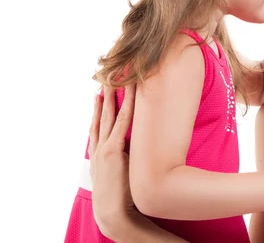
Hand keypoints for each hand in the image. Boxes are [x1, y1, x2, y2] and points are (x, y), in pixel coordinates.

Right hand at [88, 85, 135, 238]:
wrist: (112, 212)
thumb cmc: (120, 196)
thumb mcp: (120, 174)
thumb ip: (126, 160)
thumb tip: (138, 150)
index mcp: (99, 152)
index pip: (98, 125)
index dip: (99, 108)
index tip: (100, 94)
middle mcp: (99, 146)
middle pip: (102, 115)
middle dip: (104, 96)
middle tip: (104, 77)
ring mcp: (105, 147)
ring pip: (111, 115)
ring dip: (114, 95)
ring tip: (115, 78)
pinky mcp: (112, 150)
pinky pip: (122, 122)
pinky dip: (126, 106)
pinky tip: (129, 94)